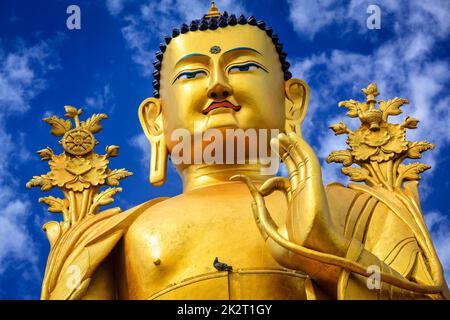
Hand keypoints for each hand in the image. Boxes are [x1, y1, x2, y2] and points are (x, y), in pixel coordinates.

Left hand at [232, 132, 348, 267]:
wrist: (312, 256)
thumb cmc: (295, 251)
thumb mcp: (269, 230)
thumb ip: (260, 212)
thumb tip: (252, 195)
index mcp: (294, 204)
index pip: (281, 184)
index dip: (265, 182)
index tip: (238, 178)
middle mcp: (303, 193)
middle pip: (294, 167)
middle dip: (284, 153)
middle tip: (273, 142)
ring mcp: (309, 188)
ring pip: (301, 160)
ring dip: (291, 146)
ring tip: (280, 135)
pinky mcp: (315, 184)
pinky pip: (309, 160)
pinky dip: (301, 146)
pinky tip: (291, 136)